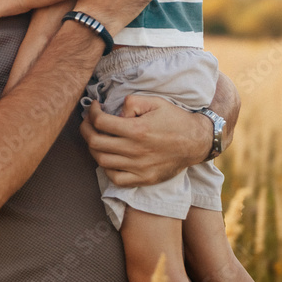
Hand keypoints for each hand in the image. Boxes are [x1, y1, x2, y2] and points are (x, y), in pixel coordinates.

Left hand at [79, 97, 207, 186]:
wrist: (196, 142)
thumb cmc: (175, 119)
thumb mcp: (155, 102)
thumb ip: (132, 102)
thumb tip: (115, 112)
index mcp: (137, 130)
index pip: (100, 122)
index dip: (91, 112)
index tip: (94, 107)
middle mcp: (135, 150)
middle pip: (95, 142)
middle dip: (85, 128)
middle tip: (88, 121)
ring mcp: (139, 167)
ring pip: (101, 161)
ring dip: (93, 148)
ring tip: (96, 137)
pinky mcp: (144, 179)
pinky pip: (116, 178)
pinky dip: (106, 168)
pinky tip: (109, 156)